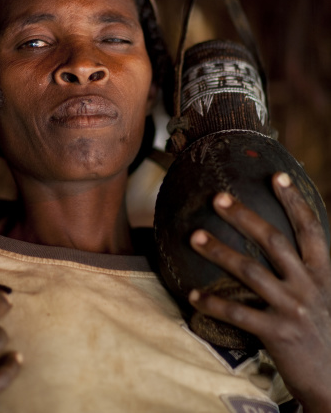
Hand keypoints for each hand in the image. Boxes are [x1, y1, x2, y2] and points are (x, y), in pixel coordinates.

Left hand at [188, 172, 330, 411]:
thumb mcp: (321, 295)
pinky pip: (238, 313)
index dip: (295, 201)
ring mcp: (294, 309)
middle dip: (243, 216)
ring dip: (220, 251)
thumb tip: (281, 240)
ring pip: (250, 271)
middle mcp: (310, 286)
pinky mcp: (278, 334)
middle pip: (273, 240)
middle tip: (217, 197)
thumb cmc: (320, 331)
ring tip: (195, 236)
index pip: (310, 229)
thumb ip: (304, 269)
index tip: (277, 176)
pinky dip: (214, 302)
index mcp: (322, 273)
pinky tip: (193, 295)